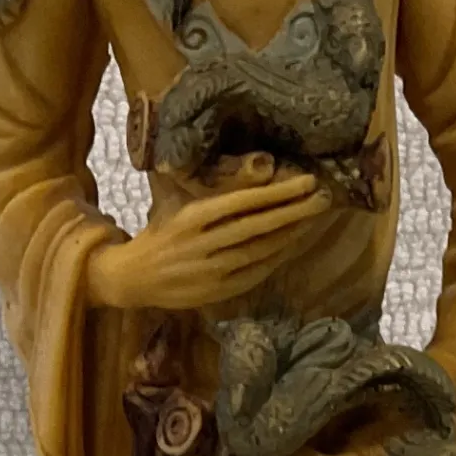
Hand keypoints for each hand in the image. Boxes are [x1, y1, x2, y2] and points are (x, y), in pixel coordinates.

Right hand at [88, 174, 329, 311]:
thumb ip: (202, 183)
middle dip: (293, 212)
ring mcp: (212, 271)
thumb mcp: (173, 199)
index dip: (277, 192)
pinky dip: (277, 259)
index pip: (243, 202)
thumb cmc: (159, 231)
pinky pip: (256, 273)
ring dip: (290, 235)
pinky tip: (294, 244)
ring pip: (261, 251)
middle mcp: (204, 245)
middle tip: (321, 197)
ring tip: (314, 218)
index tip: (304, 181)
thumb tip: (238, 163)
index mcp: (192, 217)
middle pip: (258, 227)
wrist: (134, 278)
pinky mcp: (218, 292)